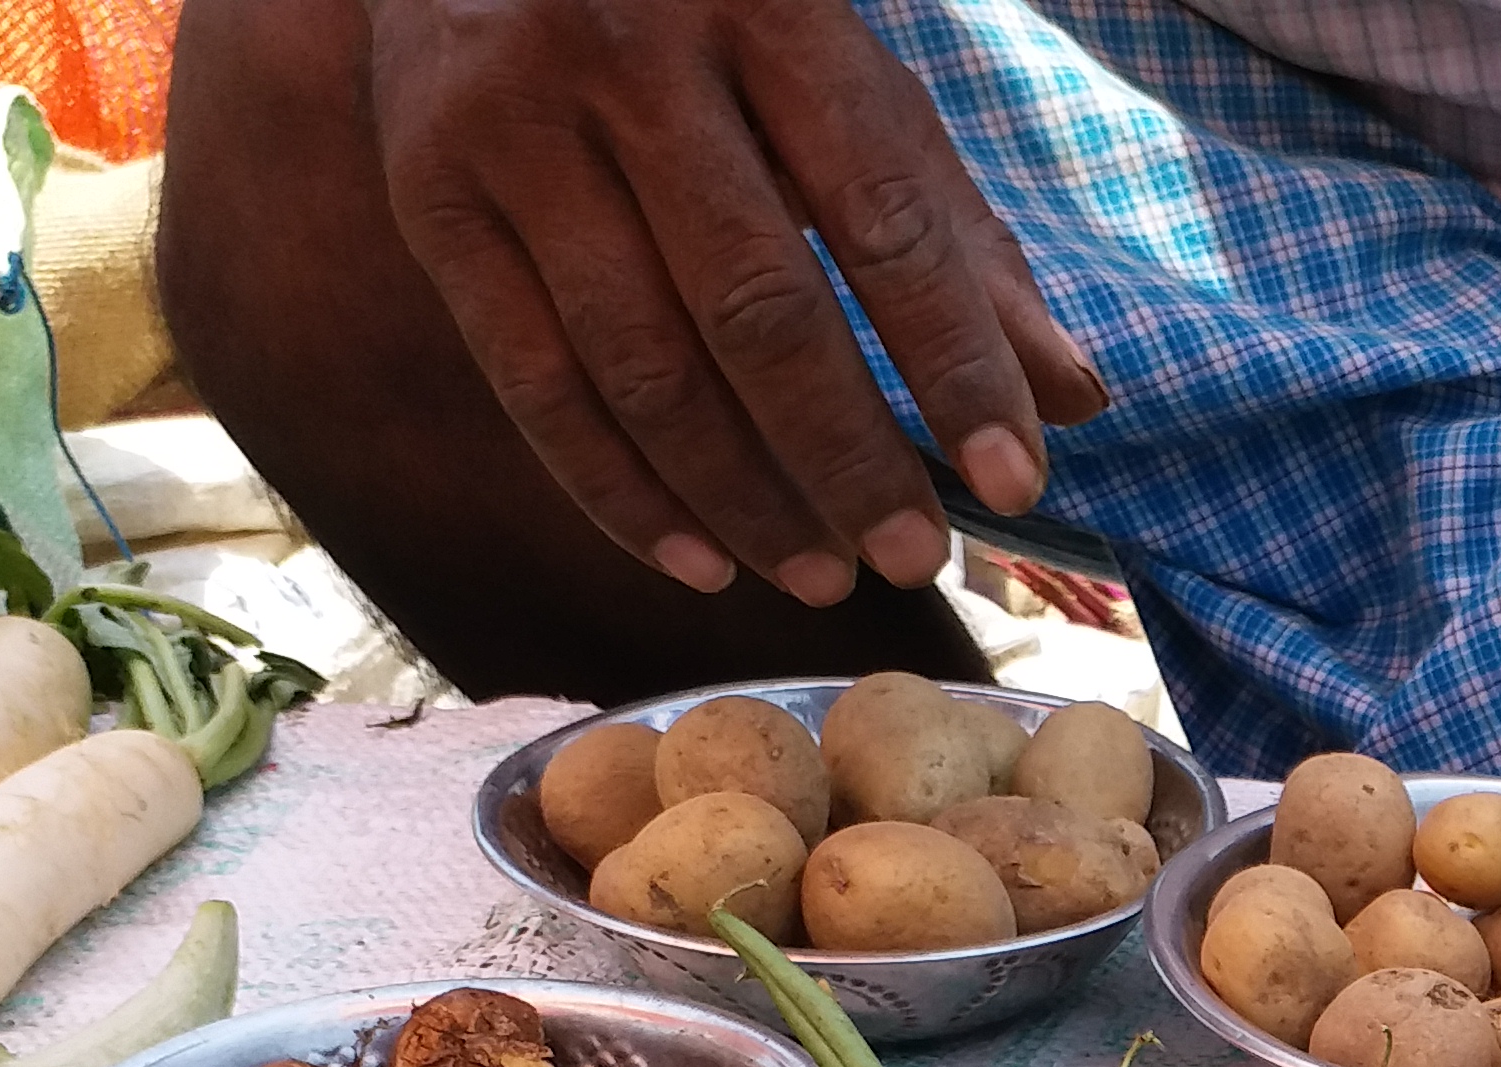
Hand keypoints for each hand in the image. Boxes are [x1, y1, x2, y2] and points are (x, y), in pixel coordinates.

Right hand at [369, 0, 1106, 603]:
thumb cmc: (714, 24)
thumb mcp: (847, 87)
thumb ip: (955, 237)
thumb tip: (1071, 401)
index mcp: (770, 8)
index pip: (885, 220)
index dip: (955, 366)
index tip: (1015, 484)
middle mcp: (631, 55)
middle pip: (757, 308)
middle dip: (847, 457)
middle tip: (914, 560)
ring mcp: (516, 122)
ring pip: (642, 361)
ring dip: (740, 495)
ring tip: (819, 575)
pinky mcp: (429, 189)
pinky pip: (533, 380)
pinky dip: (619, 490)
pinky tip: (698, 560)